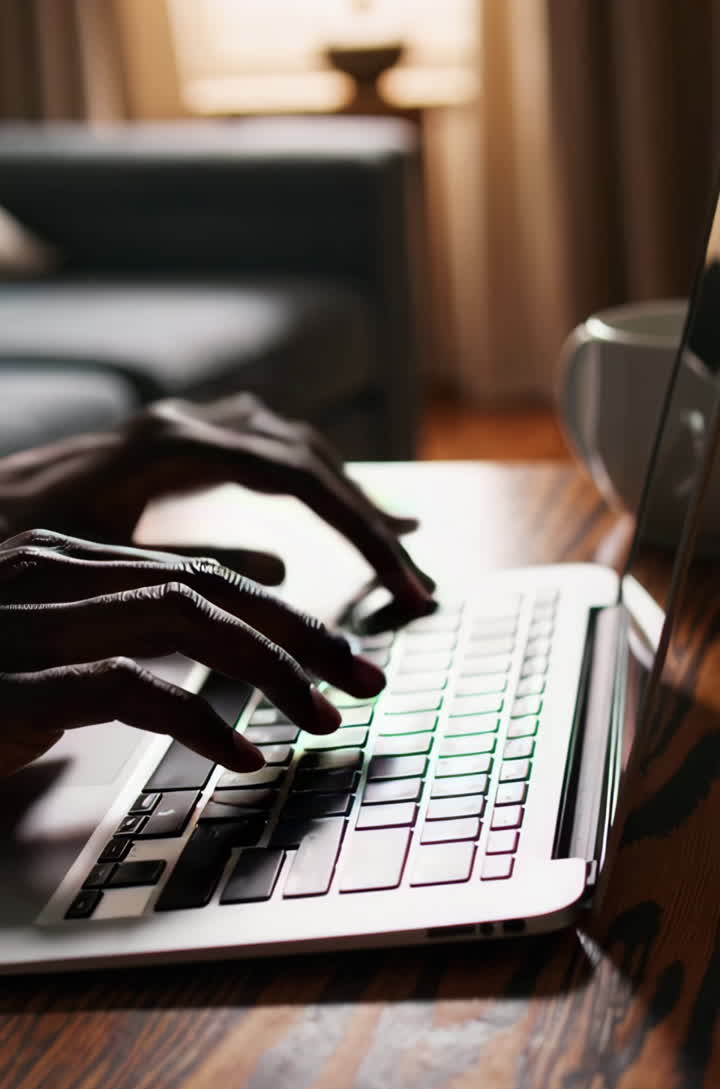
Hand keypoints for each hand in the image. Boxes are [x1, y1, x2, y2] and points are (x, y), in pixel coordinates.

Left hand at [0, 394, 434, 609]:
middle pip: (311, 461)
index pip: (300, 479)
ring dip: (352, 502)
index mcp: (173, 444)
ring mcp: (186, 427)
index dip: (361, 529)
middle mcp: (188, 422)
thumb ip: (185, 561)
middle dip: (372, 524)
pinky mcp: (181, 445)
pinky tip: (346, 509)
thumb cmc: (10, 535)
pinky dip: (316, 487)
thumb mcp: (96, 554)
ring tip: (403, 548)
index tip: (404, 580)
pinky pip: (268, 456)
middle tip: (420, 586)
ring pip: (295, 451)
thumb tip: (279, 576)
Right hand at [0, 529, 384, 776]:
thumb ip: (131, 632)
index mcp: (67, 559)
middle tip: (364, 677)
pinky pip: (128, 690)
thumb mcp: (58, 653)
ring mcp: (28, 623)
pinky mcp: (12, 683)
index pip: (202, 572)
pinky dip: (198, 718)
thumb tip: (221, 635)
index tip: (344, 653)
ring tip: (321, 714)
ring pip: (181, 622)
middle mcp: (51, 573)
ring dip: (268, 670)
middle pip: (209, 589)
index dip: (284, 612)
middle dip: (301, 634)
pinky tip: (241, 752)